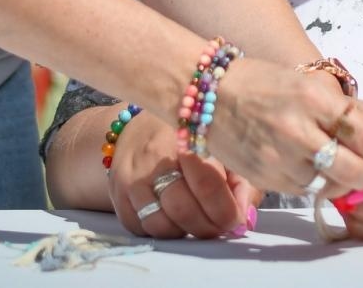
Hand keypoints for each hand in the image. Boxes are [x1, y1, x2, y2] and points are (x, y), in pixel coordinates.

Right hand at [111, 113, 261, 238]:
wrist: (135, 130)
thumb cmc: (188, 142)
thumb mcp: (221, 151)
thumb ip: (241, 182)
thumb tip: (245, 219)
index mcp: (189, 139)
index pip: (208, 183)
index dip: (226, 211)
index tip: (235, 221)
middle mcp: (157, 157)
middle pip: (183, 208)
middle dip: (207, 227)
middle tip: (218, 227)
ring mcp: (134, 176)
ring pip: (160, 223)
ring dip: (184, 232)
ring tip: (195, 222)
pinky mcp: (117, 194)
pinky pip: (141, 228)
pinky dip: (161, 232)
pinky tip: (172, 218)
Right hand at [207, 58, 362, 198]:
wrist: (209, 94)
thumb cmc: (262, 84)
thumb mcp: (303, 84)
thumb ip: (336, 112)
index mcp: (312, 97)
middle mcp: (298, 129)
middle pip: (353, 169)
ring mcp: (280, 156)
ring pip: (329, 185)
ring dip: (340, 183)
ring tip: (340, 172)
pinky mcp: (265, 176)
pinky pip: (302, 190)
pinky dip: (312, 184)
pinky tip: (308, 170)